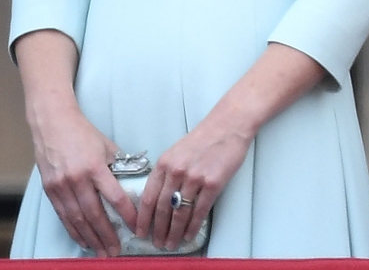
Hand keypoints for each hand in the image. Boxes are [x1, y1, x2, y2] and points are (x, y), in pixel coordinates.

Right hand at [33, 106, 135, 256]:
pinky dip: (74, 230)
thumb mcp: (107, 145)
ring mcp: (62, 186)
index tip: (136, 227)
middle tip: (115, 252)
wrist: (53, 124)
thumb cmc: (83, 133)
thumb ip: (118, 165)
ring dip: (90, 238)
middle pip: (94, 214)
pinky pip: (64, 216)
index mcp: (96, 166)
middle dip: (106, 235)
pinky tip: (83, 240)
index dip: (126, 214)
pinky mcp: (50, 191)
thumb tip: (132, 181)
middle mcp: (78, 179)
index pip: (115, 196)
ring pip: (77, 219)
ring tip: (101, 252)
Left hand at [135, 114, 252, 249]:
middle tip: (158, 244)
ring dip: (174, 232)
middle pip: (162, 209)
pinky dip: (193, 226)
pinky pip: (199, 211)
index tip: (140, 232)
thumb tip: (159, 200)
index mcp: (164, 163)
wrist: (228, 125)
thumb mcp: (177, 151)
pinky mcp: (213, 183)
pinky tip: (189, 234)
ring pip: (180, 213)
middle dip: (158, 230)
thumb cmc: (204, 138)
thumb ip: (166, 173)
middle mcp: (176, 171)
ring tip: (172, 243)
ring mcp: (194, 178)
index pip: (148, 198)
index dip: (143, 219)